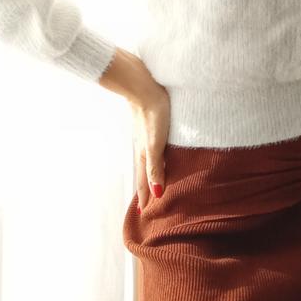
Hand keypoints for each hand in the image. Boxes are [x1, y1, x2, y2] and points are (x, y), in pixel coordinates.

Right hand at [130, 81, 170, 211]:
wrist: (143, 86)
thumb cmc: (153, 114)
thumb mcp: (156, 144)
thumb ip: (156, 167)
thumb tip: (156, 194)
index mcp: (144, 154)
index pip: (144, 181)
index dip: (145, 197)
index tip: (144, 214)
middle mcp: (142, 147)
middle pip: (144, 173)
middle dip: (146, 189)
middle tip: (146, 204)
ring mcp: (145, 136)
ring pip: (148, 160)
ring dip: (150, 174)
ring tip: (152, 183)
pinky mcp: (150, 125)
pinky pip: (152, 148)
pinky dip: (154, 158)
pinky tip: (158, 153)